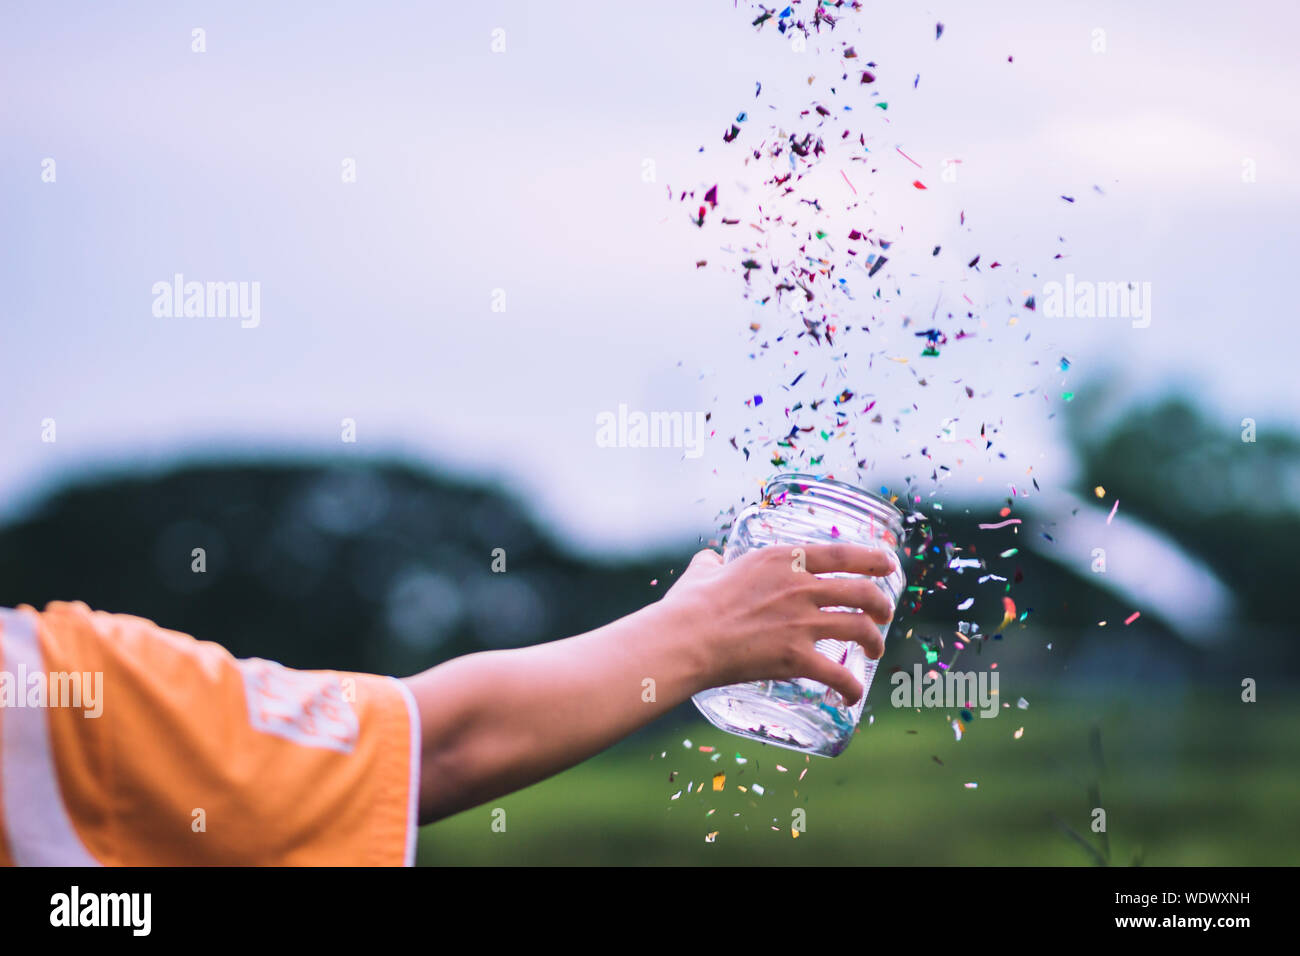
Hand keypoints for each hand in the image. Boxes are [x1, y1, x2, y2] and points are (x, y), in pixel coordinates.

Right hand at [658, 543, 897, 704]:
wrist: (684, 639)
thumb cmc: (689, 606)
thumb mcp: (703, 570)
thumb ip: (713, 563)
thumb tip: (710, 560)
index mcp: (783, 559)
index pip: (843, 553)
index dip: (873, 559)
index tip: (887, 564)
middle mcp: (801, 587)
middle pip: (862, 592)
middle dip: (881, 603)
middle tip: (883, 613)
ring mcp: (802, 623)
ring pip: (860, 628)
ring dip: (874, 640)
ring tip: (874, 649)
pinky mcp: (797, 658)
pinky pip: (839, 675)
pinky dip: (852, 687)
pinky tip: (852, 695)